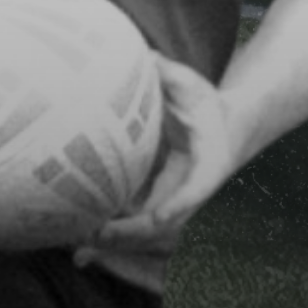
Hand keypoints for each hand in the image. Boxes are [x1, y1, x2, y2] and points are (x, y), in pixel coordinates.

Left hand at [79, 56, 240, 264]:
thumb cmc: (207, 104)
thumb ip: (166, 72)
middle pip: (166, 223)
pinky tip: (82, 251)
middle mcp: (192, 188)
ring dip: (117, 244)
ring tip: (81, 253)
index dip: (179, 205)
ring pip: (148, 232)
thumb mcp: (191, 84)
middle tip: (97, 238)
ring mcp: (175, 199)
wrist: (226, 128)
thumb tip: (140, 53)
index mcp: (210, 163)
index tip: (161, 220)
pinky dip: (112, 237)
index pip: (197, 189)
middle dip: (133, 234)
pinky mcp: (159, 201)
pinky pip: (136, 224)